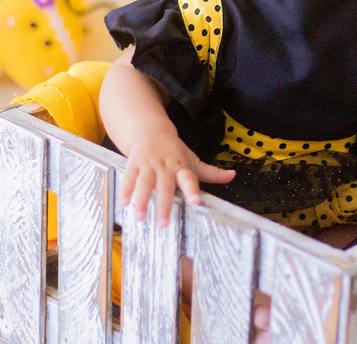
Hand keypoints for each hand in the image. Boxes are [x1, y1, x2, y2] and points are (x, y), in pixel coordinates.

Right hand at [119, 132, 235, 226]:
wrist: (152, 132)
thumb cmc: (175, 152)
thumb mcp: (193, 160)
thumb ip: (211, 172)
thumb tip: (233, 175)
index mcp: (181, 167)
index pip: (189, 179)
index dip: (192, 190)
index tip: (195, 202)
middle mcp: (166, 167)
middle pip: (165, 186)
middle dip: (163, 205)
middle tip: (162, 224)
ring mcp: (149, 165)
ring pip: (145, 183)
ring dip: (142, 200)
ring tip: (140, 217)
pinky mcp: (134, 163)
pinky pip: (130, 177)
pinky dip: (126, 189)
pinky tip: (124, 202)